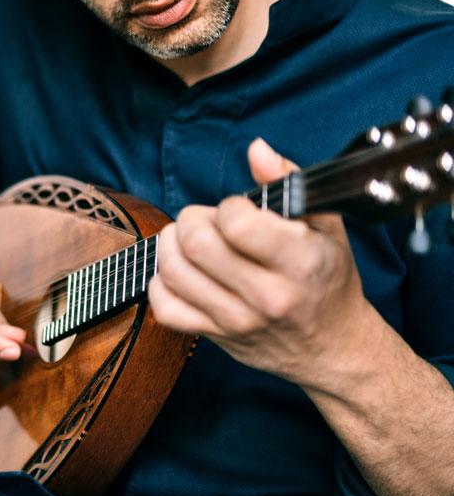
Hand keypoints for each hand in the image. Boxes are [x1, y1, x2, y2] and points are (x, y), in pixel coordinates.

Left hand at [149, 138, 366, 386]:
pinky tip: (182, 271)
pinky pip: (165, 309)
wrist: (333, 347)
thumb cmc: (328, 278)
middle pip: (196, 244)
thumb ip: (288, 180)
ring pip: (173, 272)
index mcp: (299, 261)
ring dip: (172, 245)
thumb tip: (256, 149)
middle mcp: (268, 296)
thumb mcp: (326, 224)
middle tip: (208, 222)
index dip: (229, 207)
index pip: (236, 223)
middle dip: (193, 219)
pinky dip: (162, 283)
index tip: (239, 211)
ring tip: (190, 241)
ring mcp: (239, 322)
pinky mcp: (216, 338)